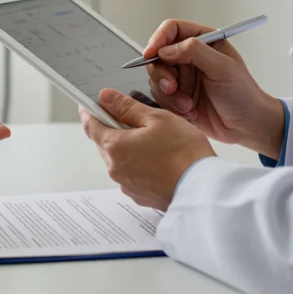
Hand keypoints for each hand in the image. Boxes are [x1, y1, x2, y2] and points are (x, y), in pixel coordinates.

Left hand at [80, 89, 215, 210]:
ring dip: (128, 148)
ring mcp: (127, 185)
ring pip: (119, 160)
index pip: (90, 126)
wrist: (203, 190)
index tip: (90, 104)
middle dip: (113, 129)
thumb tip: (105, 97)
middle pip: (104, 143)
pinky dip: (139, 165)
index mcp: (114, 147)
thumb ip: (127, 107)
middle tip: (133, 119)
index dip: (89, 112)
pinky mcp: (139, 196)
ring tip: (154, 141)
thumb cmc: (184, 152)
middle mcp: (115, 169)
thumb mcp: (157, 118)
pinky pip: (132, 175)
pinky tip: (159, 160)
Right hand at [141, 19, 284, 157]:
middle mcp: (190, 57)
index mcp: (204, 42)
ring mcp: (183, 77)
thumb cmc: (244, 95)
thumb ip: (195, 52)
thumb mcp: (223, 67)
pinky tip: (190, 112)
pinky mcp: (177, 96)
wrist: (247, 126)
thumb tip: (166, 49)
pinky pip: (160, 97)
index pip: (172, 30)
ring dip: (169, 94)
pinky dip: (171, 106)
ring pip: (157, 79)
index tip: (151, 53)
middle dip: (162, 74)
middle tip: (172, 87)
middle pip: (158, 55)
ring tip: (188, 105)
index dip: (158, 39)